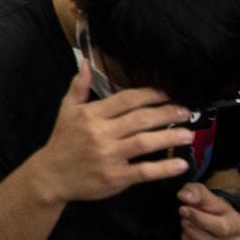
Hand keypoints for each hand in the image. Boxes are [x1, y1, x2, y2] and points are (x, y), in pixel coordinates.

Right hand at [30, 59, 191, 205]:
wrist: (52, 175)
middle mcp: (101, 133)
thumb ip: (79, 86)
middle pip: (140, 119)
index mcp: (91, 114)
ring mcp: (109, 156)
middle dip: (166, 113)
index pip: (126, 99)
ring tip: (187, 134)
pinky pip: (144, 171)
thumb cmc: (63, 140)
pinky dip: (164, 168)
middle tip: (185, 112)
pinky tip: (180, 164)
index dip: (149, 94)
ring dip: (170, 138)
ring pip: (145, 143)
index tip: (166, 94)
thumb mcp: (67, 109)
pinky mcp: (115, 177)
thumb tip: (86, 62)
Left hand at [177, 183, 239, 239]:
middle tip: (183, 222)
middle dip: (192, 232)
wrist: (219, 223)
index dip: (198, 219)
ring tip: (186, 231)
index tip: (183, 210)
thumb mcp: (205, 195)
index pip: (221, 227)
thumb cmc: (211, 209)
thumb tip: (183, 196)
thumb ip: (195, 192)